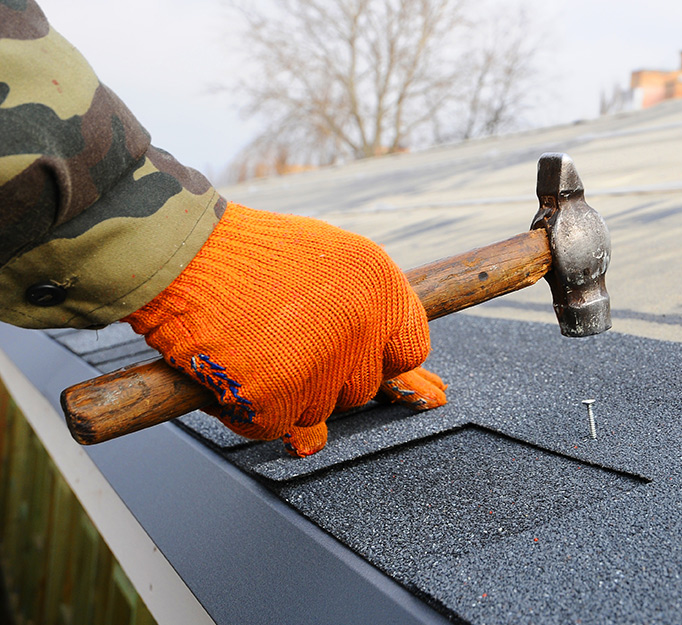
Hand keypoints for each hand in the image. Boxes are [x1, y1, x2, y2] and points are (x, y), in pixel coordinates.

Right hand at [123, 202, 444, 456]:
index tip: (347, 353)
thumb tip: (418, 390)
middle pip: (360, 389)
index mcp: (381, 286)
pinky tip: (229, 372)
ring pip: (317, 413)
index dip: (376, 358)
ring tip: (250, 348)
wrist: (180, 250)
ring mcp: (320, 361)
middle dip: (323, 379)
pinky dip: (246, 412)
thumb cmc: (249, 256)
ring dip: (283, 395)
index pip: (409, 350)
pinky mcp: (275, 393)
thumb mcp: (328, 265)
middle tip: (279, 343)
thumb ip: (368, 321)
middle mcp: (362, 324)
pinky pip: (272, 427)